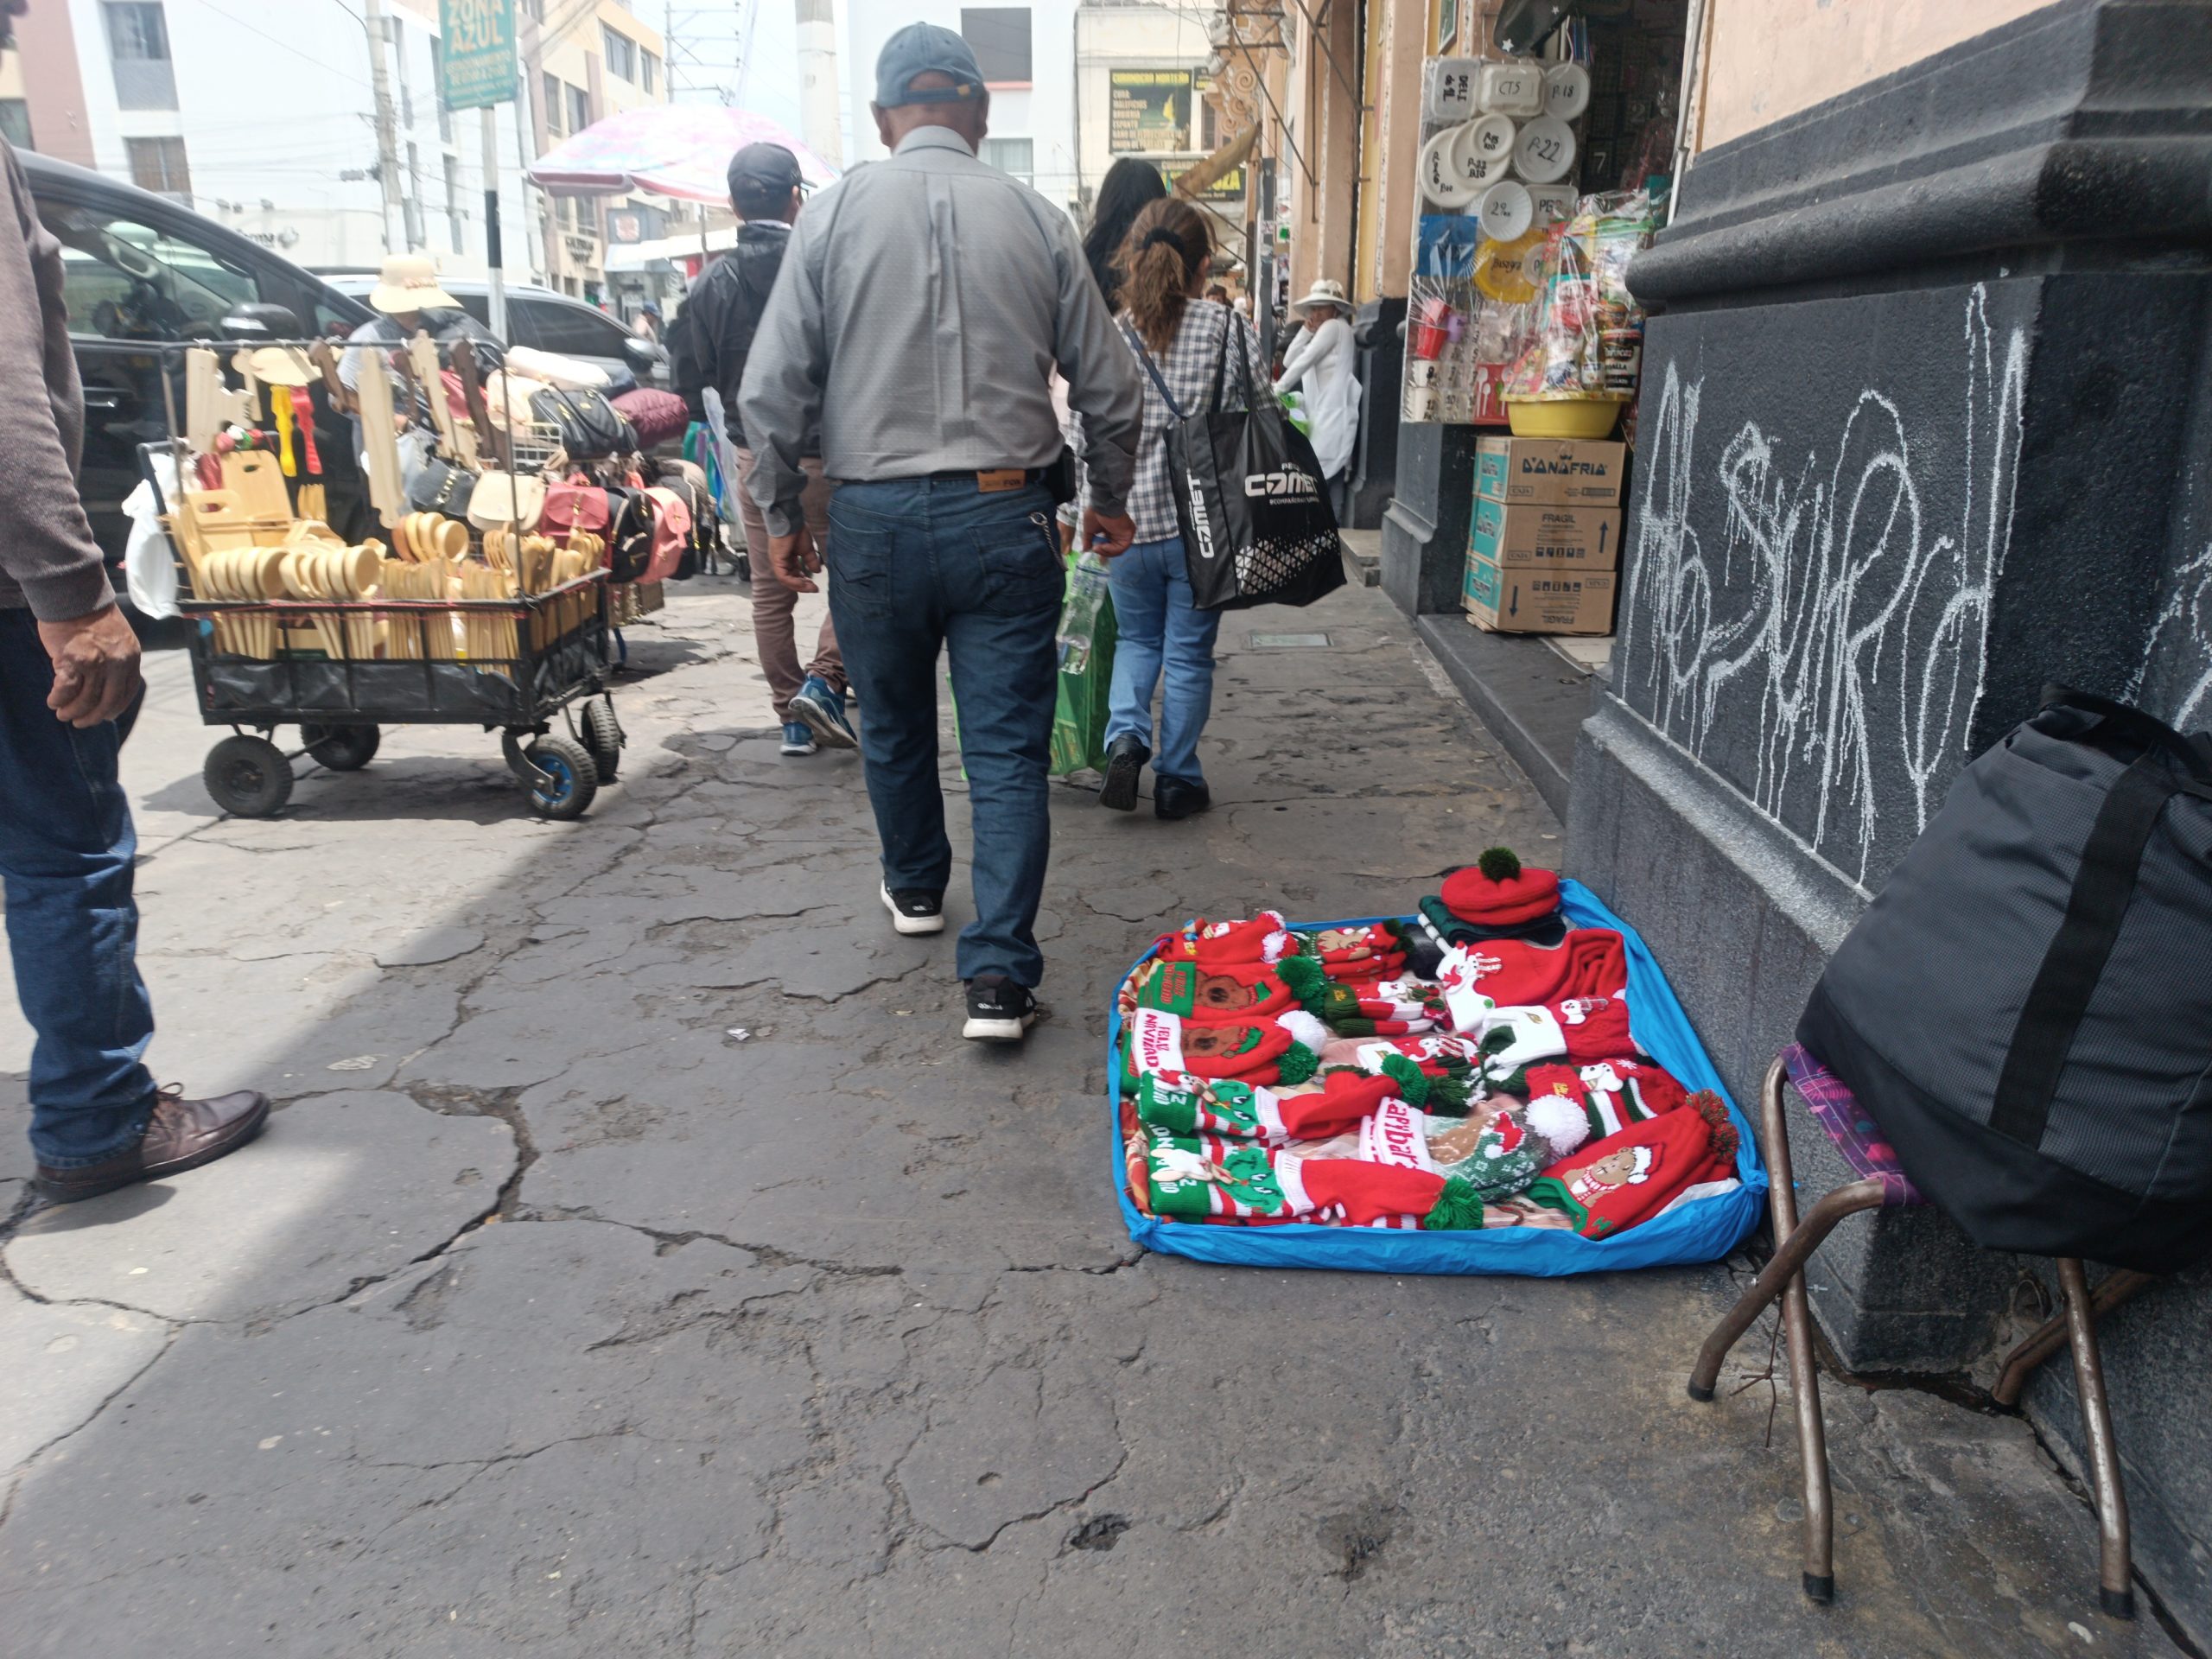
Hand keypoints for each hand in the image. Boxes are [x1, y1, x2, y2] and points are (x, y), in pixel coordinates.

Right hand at [38, 604, 142, 728]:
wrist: (75, 596)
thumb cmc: (91, 616)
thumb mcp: (117, 639)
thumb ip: (116, 660)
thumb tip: (106, 686)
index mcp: (131, 656)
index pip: (128, 691)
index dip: (116, 707)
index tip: (106, 715)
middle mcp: (118, 662)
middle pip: (108, 700)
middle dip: (93, 716)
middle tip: (81, 723)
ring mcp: (96, 662)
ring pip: (86, 698)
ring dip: (73, 711)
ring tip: (63, 714)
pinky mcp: (74, 660)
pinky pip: (67, 689)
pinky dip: (59, 699)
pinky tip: (53, 702)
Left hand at [769, 530, 820, 593]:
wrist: (791, 520)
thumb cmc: (797, 530)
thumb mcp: (807, 549)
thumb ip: (811, 560)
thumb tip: (817, 571)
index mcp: (786, 558)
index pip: (793, 574)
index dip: (804, 581)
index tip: (814, 585)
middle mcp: (780, 561)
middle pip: (790, 579)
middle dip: (802, 586)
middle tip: (814, 589)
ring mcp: (777, 561)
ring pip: (786, 580)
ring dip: (799, 586)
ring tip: (811, 588)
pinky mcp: (776, 561)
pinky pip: (784, 577)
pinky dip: (794, 582)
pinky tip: (804, 583)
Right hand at [1083, 508, 1135, 558]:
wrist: (1101, 506)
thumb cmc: (1095, 513)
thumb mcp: (1089, 530)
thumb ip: (1088, 540)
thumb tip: (1085, 550)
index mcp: (1112, 531)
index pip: (1111, 546)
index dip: (1104, 552)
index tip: (1096, 556)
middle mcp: (1120, 533)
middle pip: (1115, 550)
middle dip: (1104, 553)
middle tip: (1095, 551)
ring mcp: (1125, 534)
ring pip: (1118, 551)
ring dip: (1105, 552)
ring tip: (1097, 548)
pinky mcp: (1128, 535)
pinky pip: (1120, 548)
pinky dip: (1110, 550)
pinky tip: (1102, 546)